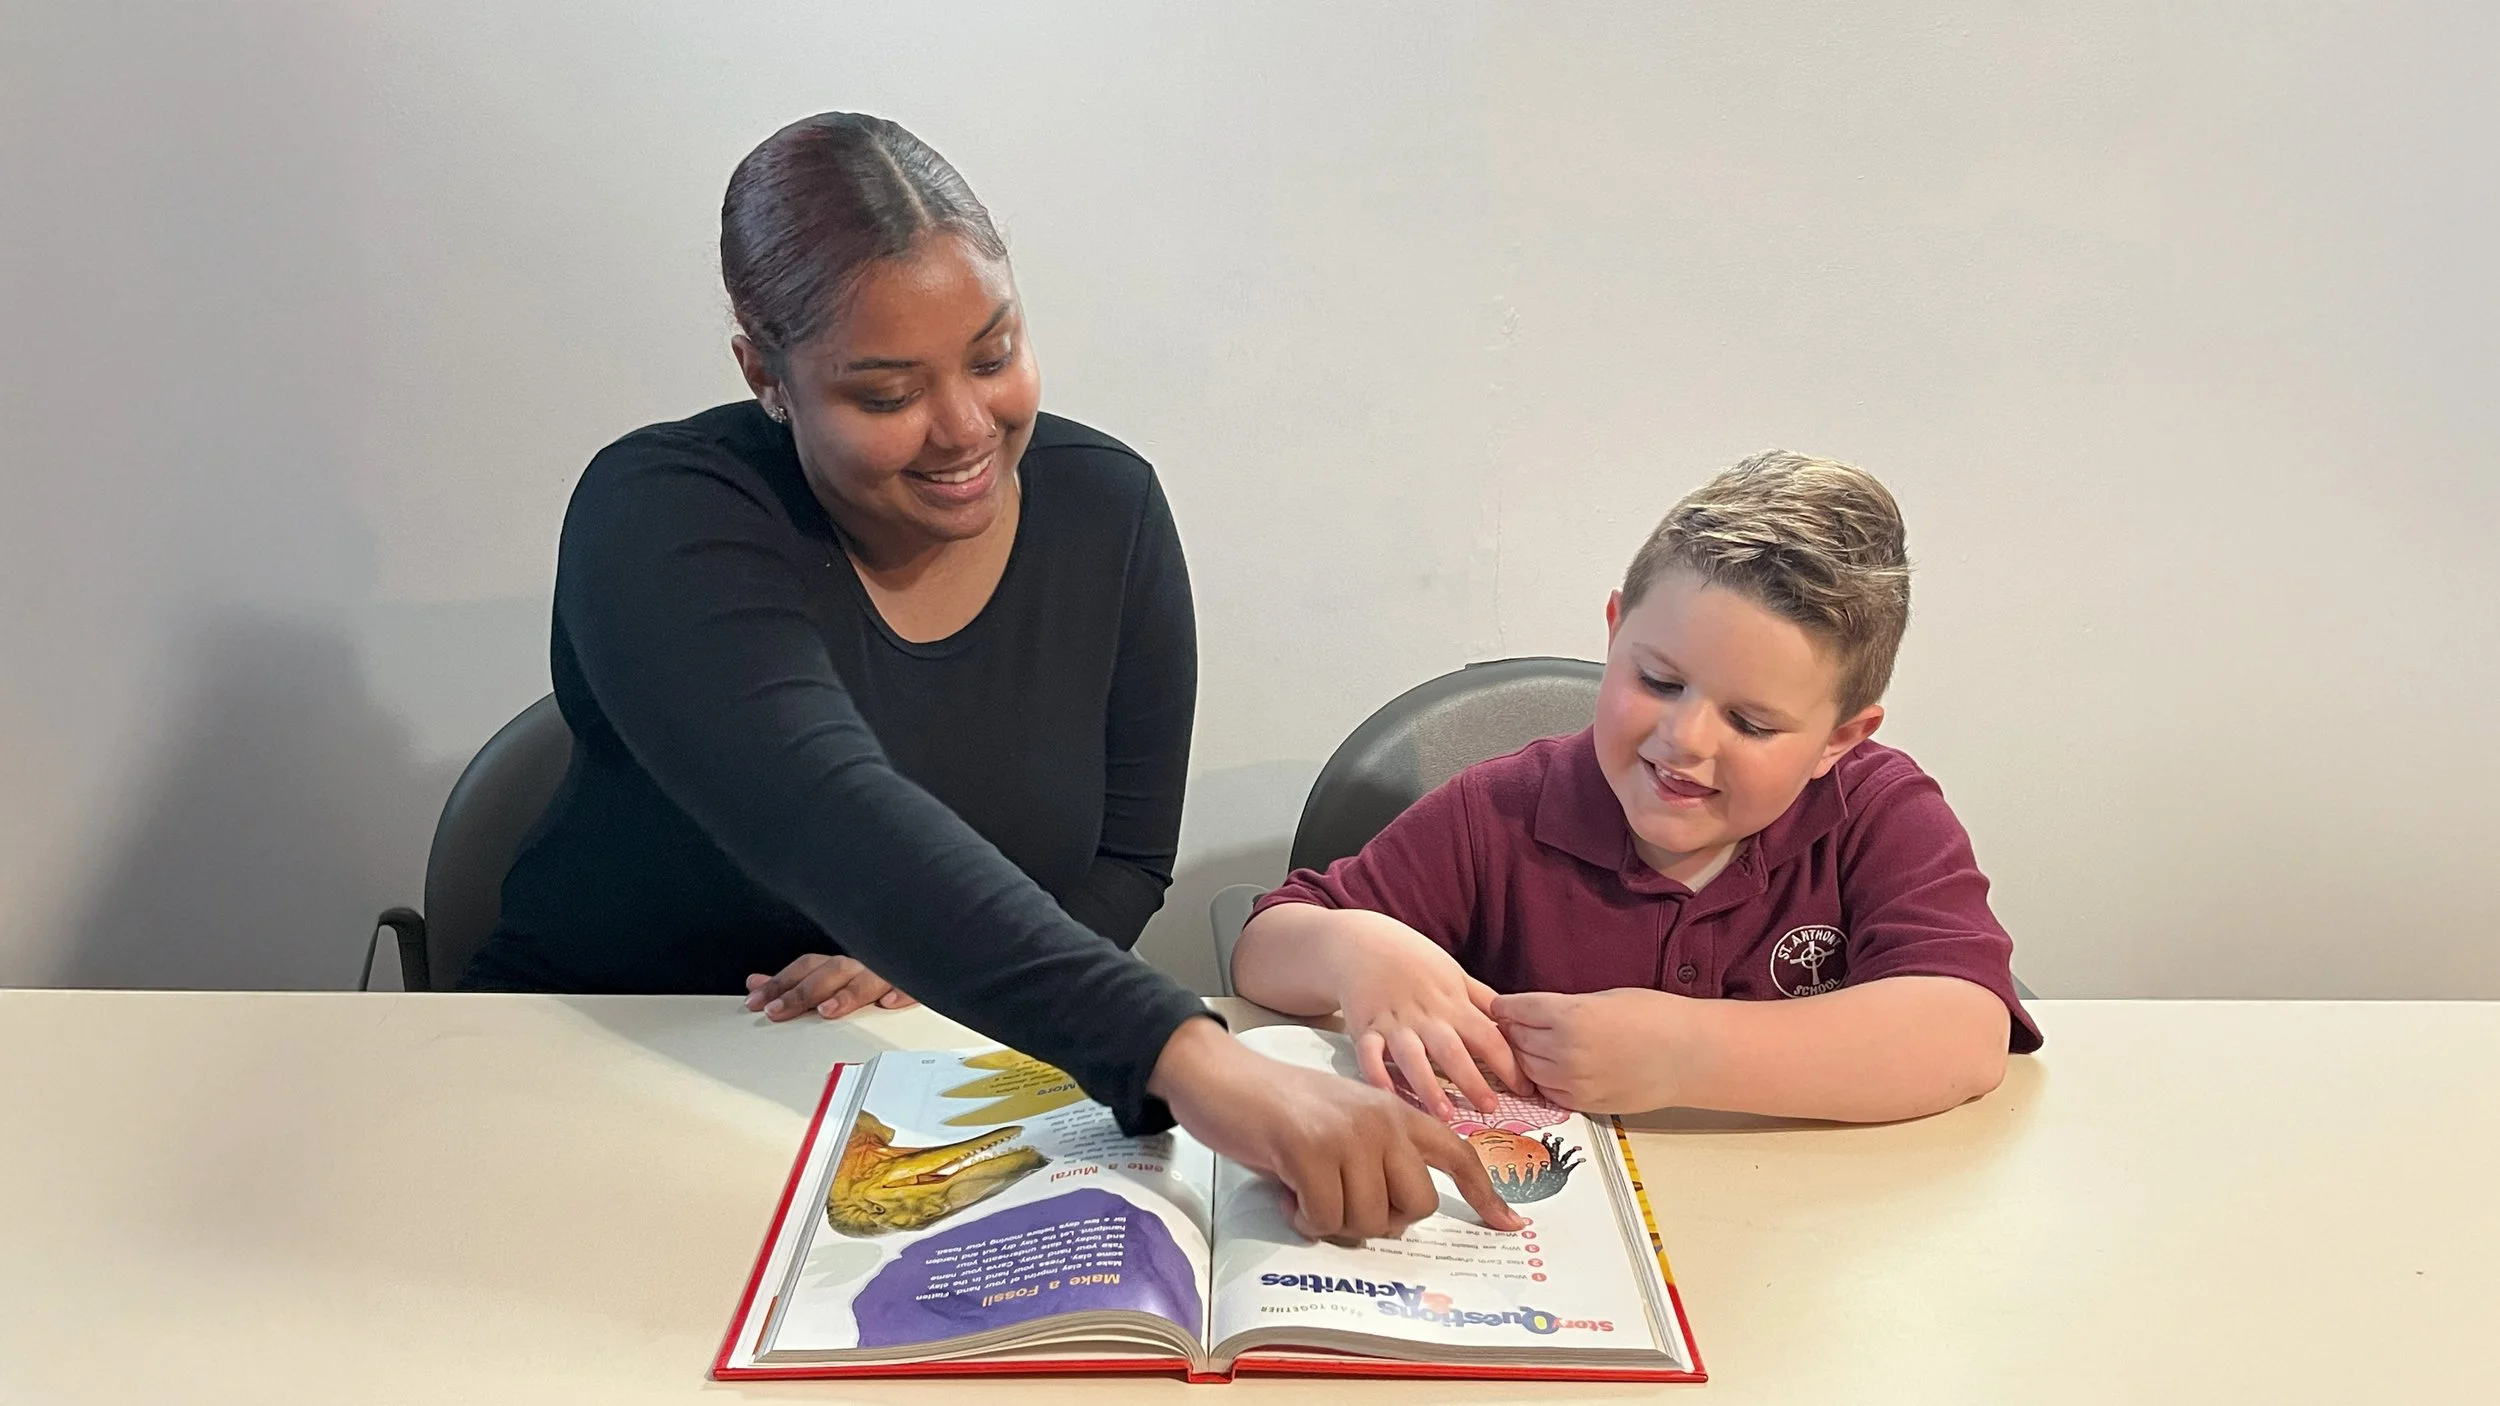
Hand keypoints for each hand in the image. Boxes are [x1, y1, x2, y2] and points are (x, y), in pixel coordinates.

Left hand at [745, 953, 918, 1020]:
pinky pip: (911, 985)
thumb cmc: (871, 971)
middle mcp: (863, 964)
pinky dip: (900, 992)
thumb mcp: (828, 977)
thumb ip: (792, 983)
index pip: (806, 967)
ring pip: (867, 978)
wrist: (918, 951)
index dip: (780, 983)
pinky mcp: (916, 981)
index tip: (755, 1001)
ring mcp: (889, 973)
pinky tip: (888, 1002)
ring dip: (847, 993)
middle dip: (802, 991)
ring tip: (827, 1010)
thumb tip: (755, 983)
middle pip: (831, 972)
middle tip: (777, 1011)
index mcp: (842, 964)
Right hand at [1148, 1017, 1525, 1240]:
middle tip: (1342, 1199)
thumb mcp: (1345, 1120)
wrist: (1221, 1076)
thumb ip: (1379, 1155)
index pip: (1457, 1153)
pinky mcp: (1310, 1150)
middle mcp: (1382, 1119)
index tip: (1507, 1223)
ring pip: (1369, 1219)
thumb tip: (1400, 1214)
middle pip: (1415, 1205)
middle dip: (1380, 1219)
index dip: (1484, 1193)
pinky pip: (1326, 1217)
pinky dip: (1305, 1218)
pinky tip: (1288, 1192)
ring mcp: (1349, 1133)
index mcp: (1395, 1110)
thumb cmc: (1279, 1107)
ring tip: (1306, 1187)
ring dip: (1333, 1218)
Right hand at [1329, 912, 1523, 1118]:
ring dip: (1428, 1086)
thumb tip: (1514, 1021)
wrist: (1362, 943)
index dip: (1508, 1063)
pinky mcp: (1364, 1027)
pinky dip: (1377, 1076)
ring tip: (1445, 1114)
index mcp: (1452, 1003)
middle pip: (1452, 1050)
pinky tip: (1388, 1097)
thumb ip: (1481, 1000)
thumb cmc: (1414, 960)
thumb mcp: (1454, 973)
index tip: (1525, 1088)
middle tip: (1490, 1108)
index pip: (1487, 1035)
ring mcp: (1393, 1022)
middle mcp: (1425, 1015)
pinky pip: (1369, 1055)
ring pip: (1412, 1057)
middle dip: (1472, 1080)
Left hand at [1491, 988, 1686, 1111]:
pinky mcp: (1583, 1102)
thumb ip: (1563, 1007)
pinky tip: (1551, 1067)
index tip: (1500, 1006)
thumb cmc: (1654, 1017)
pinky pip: (1546, 1091)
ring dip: (1523, 1056)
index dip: (1506, 1007)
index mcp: (1571, 1015)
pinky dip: (1542, 1079)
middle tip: (1511, 1025)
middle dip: (1511, 1030)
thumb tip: (1531, 1013)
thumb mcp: (1603, 998)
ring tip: (1529, 1046)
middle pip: (1516, 1039)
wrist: (1690, 1055)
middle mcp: (1566, 1050)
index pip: (1516, 1010)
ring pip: (1526, 1067)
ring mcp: (1574, 1080)